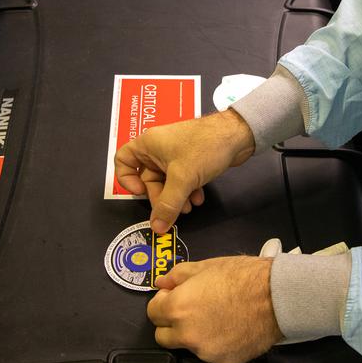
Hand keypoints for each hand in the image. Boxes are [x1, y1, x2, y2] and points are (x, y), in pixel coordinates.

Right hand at [115, 109, 256, 233]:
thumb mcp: (182, 179)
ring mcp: (175, 154)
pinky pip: (181, 179)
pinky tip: (198, 199)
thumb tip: (157, 228)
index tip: (140, 193)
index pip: (122, 160)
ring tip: (189, 208)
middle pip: (147, 178)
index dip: (126, 179)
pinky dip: (187, 190)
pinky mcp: (190, 159)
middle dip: (160, 197)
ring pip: (166, 182)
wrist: (238, 134)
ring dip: (176, 197)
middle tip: (173, 211)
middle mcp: (158, 148)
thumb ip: (168, 205)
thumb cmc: (204, 148)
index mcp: (147, 144)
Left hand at [147, 256, 281, 362]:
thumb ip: (177, 276)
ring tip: (218, 318)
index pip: (152, 313)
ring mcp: (205, 352)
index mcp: (177, 308)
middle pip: (163, 337)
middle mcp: (186, 335)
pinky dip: (217, 345)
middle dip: (172, 324)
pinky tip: (231, 329)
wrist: (277, 297)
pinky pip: (211, 354)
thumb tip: (161, 283)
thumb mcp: (206, 266)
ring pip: (189, 346)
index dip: (163, 303)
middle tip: (192, 310)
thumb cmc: (243, 277)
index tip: (174, 297)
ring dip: (196, 334)